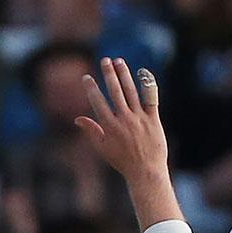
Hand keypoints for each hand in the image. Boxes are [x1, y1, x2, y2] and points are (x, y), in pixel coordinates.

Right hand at [76, 57, 169, 186]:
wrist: (146, 172)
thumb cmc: (123, 161)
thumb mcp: (103, 148)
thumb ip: (91, 130)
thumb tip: (77, 118)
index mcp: (109, 126)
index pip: (98, 101)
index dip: (91, 87)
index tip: (87, 77)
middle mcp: (124, 119)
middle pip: (115, 91)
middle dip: (108, 74)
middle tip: (105, 60)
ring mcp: (139, 119)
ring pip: (131, 91)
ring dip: (124, 74)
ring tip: (119, 61)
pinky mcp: (153, 120)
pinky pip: (150, 98)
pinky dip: (146, 85)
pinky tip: (142, 72)